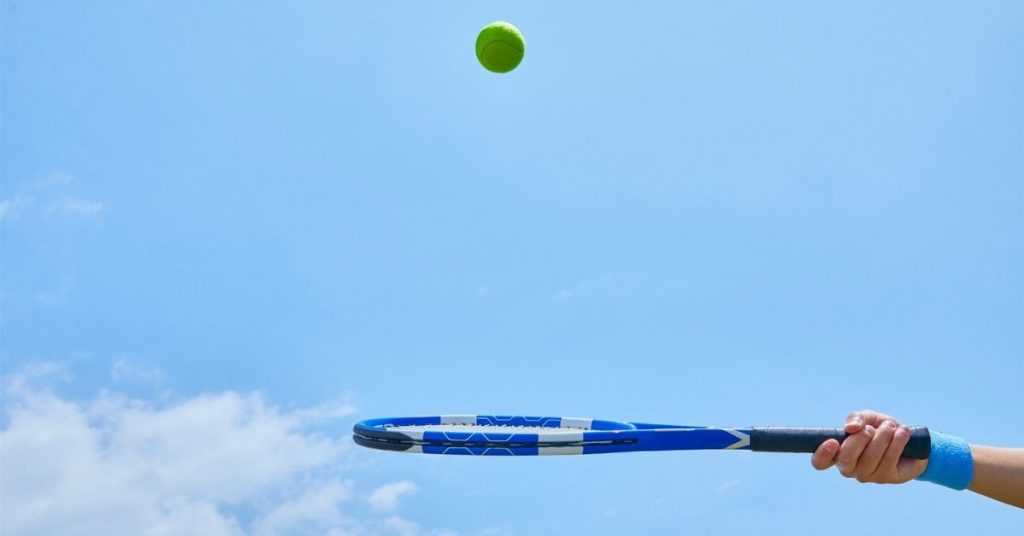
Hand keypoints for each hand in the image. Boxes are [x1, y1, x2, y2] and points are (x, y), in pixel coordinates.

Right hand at [811, 409, 927, 483]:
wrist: (908, 439)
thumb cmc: (880, 428)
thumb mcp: (867, 418)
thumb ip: (856, 418)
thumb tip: (850, 428)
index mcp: (838, 453)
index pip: (820, 462)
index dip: (823, 454)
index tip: (833, 442)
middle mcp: (849, 468)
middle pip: (846, 459)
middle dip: (859, 440)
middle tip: (870, 429)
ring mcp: (868, 475)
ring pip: (870, 458)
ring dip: (882, 437)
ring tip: (890, 426)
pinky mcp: (887, 477)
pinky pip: (889, 460)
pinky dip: (897, 442)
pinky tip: (903, 433)